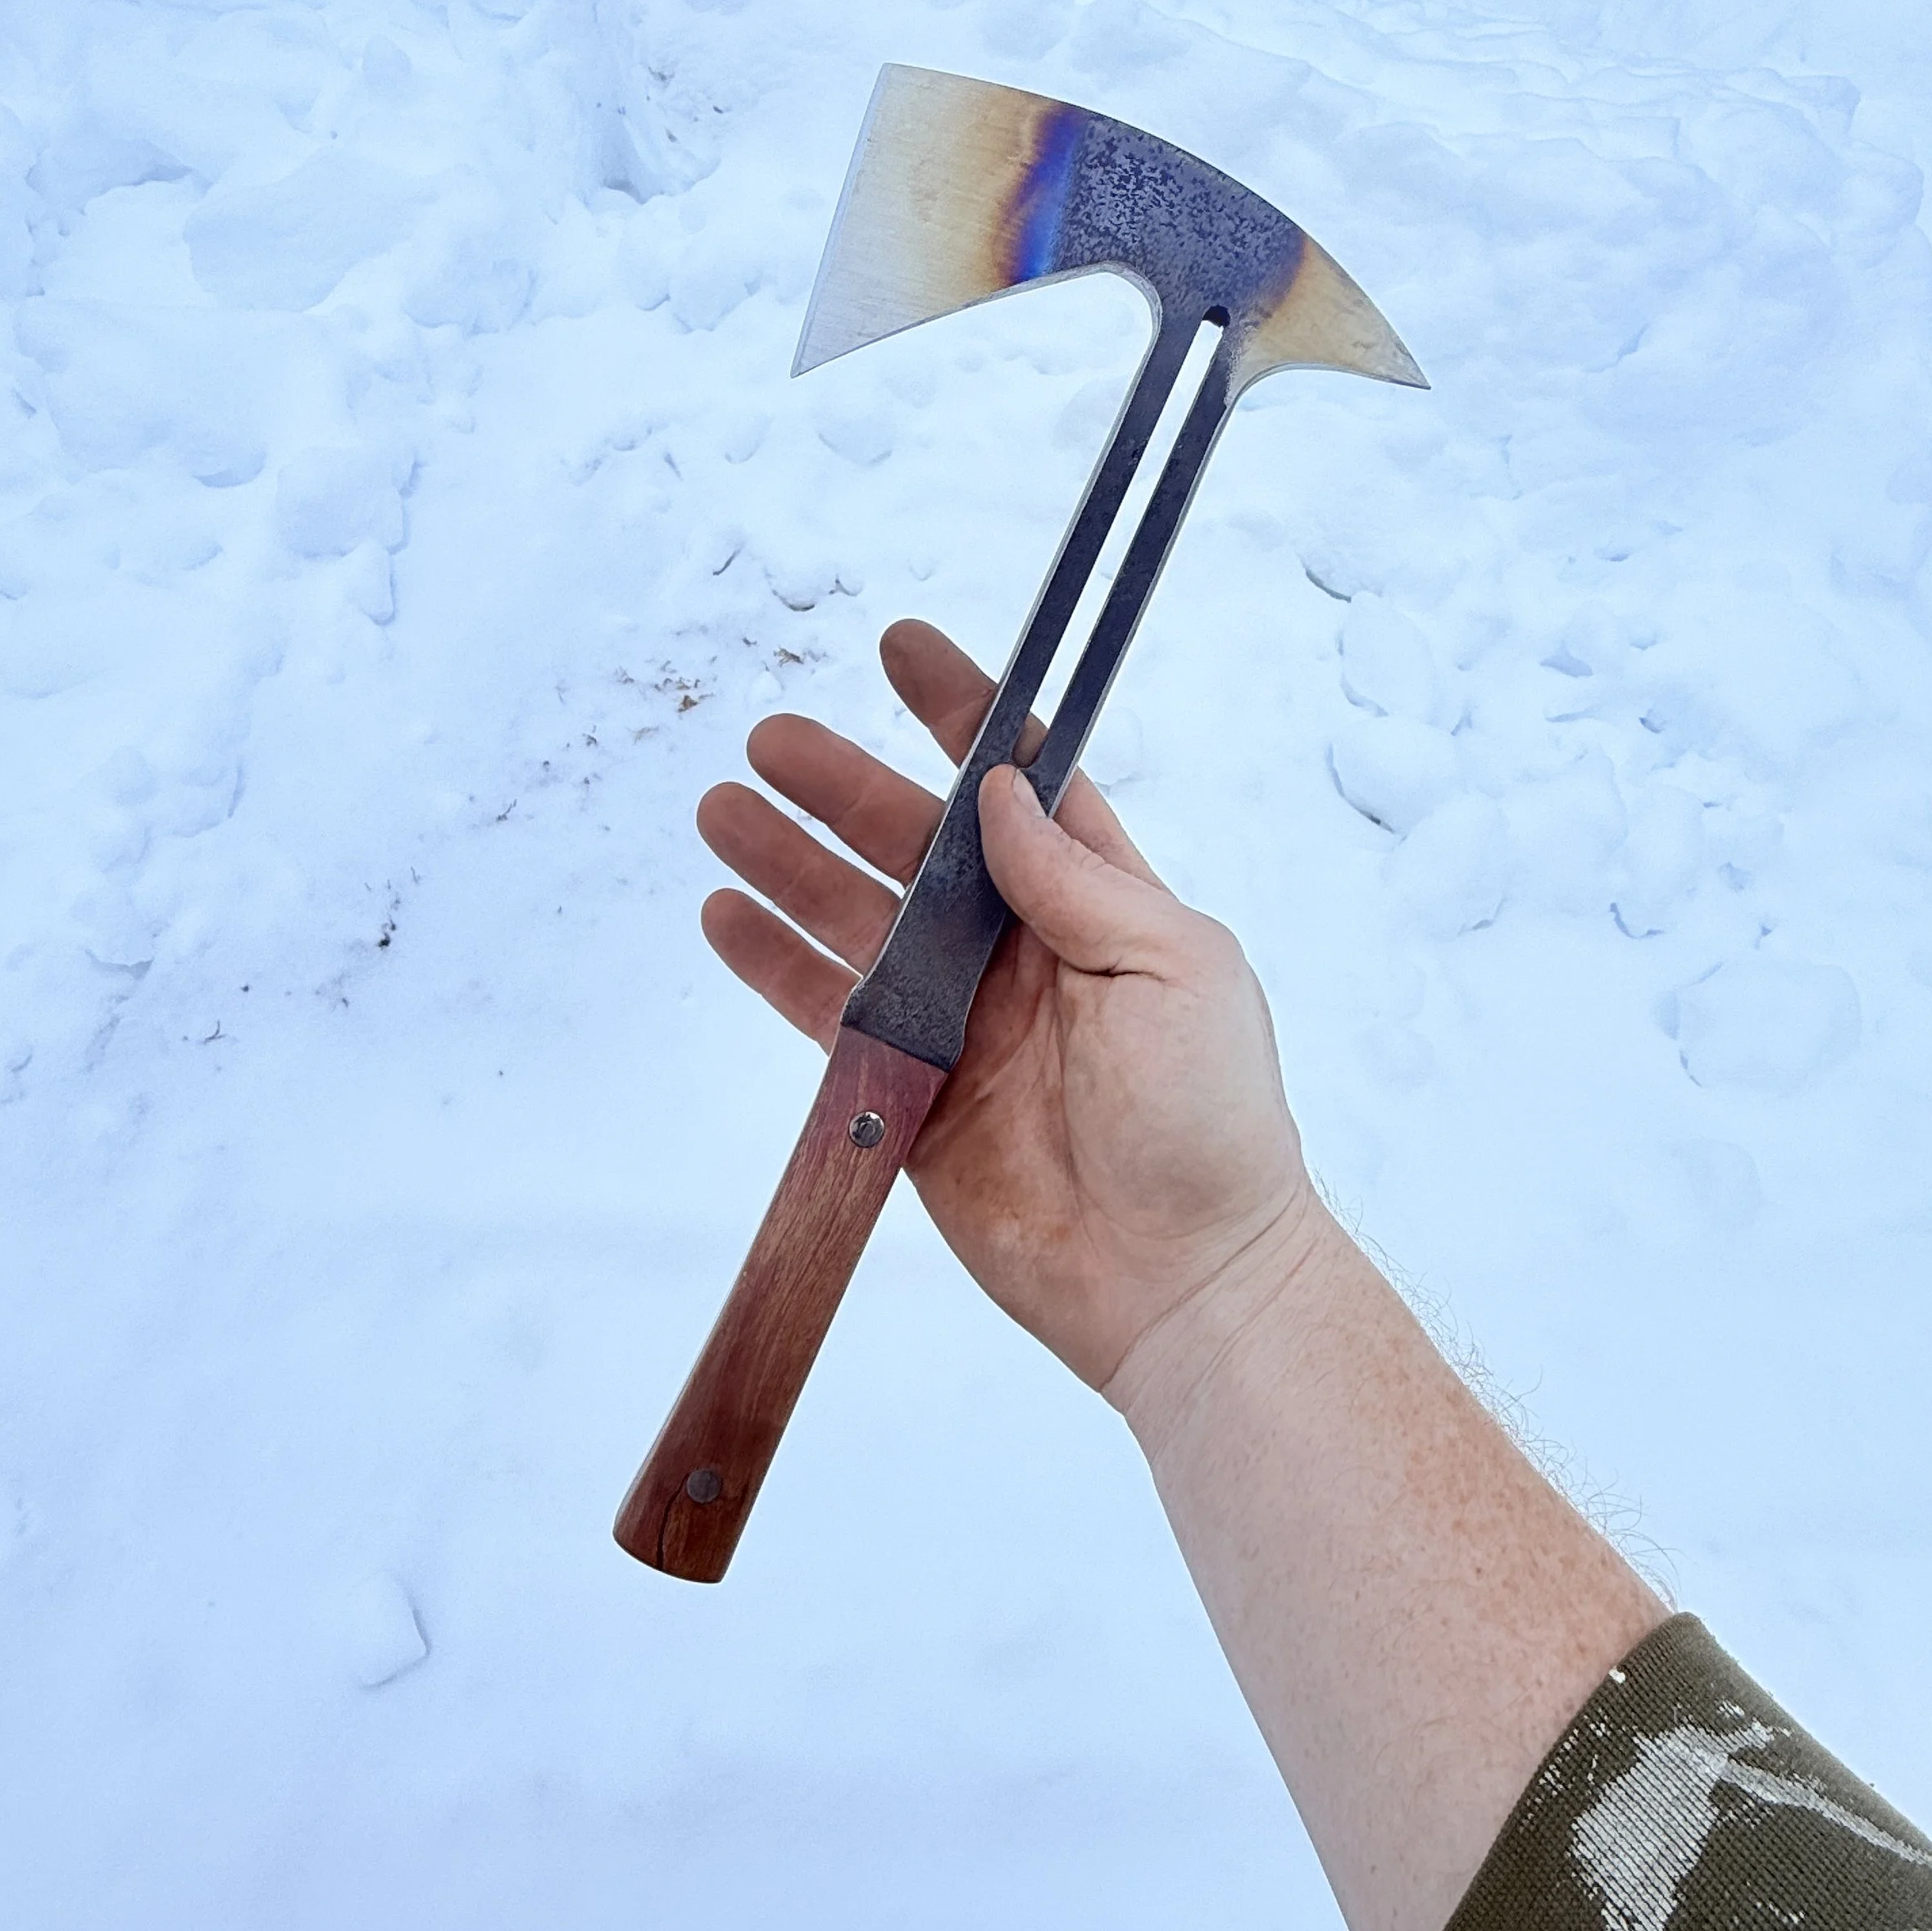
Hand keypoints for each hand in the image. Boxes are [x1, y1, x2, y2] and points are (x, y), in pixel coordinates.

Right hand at [697, 619, 1333, 1395]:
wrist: (1182, 1283)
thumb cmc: (1209, 1124)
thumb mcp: (1176, 969)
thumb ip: (1080, 881)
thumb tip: (997, 796)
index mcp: (1099, 907)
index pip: (1019, 787)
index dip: (962, 714)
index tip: (901, 647)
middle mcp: (1021, 955)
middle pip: (913, 847)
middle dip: (842, 786)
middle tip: (772, 739)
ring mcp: (961, 1027)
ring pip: (854, 922)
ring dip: (788, 864)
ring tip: (722, 811)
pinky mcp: (912, 1100)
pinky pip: (828, 1019)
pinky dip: (775, 967)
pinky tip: (728, 917)